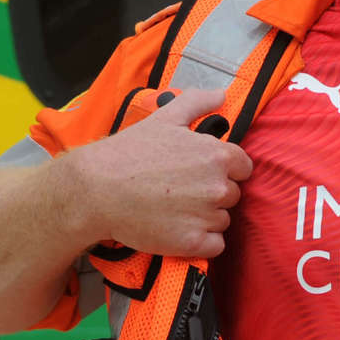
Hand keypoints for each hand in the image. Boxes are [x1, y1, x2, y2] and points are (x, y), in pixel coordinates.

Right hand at [50, 87, 254, 259]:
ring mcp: (205, 217)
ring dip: (206, 217)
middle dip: (212, 193)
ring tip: (174, 209)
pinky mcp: (192, 243)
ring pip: (222, 220)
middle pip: (232, 194)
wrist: (96, 189)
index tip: (200, 173)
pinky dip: (202, 241)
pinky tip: (179, 229)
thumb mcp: (165, 118)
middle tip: (181, 190)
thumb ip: (198, 103)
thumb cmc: (129, 152)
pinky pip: (215, 245)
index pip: (243, 167)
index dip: (224, 170)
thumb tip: (223, 94)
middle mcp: (217, 186)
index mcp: (216, 155)